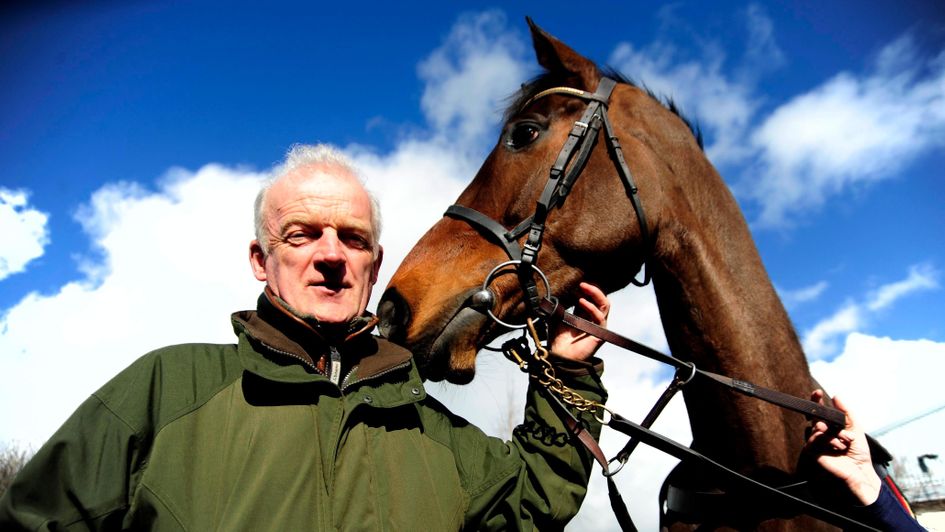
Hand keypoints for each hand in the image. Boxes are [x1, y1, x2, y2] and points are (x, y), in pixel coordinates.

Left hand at [549, 282, 608, 360]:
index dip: (585, 290)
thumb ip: (559, 307)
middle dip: (592, 289)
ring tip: (583, 288)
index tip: (574, 284)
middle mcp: (593, 320)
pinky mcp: (599, 334)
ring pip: (604, 305)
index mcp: (585, 316)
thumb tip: (555, 295)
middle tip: (581, 284)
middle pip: (601, 300)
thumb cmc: (559, 340)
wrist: (560, 357)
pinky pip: (600, 317)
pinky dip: (591, 308)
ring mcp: (598, 327)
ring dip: (595, 294)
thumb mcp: (557, 319)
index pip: (591, 298)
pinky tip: (582, 302)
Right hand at [805, 390, 880, 504]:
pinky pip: (813, 439)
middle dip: (820, 417)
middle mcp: (823, 433)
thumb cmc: (858, 452)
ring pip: (817, 428)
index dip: (817, 401)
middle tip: (827, 424)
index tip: (817, 392)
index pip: (821, 411)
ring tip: (845, 442)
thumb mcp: (855, 428)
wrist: (860, 470)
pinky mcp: (813, 451)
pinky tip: (838, 447)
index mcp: (832, 426)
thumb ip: (846, 412)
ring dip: (833, 433)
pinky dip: (827, 441)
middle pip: (814, 417)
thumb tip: (836, 396)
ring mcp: (817, 442)